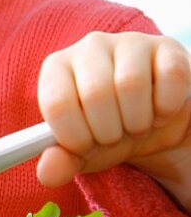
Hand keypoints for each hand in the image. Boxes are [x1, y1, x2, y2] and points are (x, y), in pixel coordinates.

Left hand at [36, 32, 190, 210]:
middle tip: (116, 135)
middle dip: (109, 131)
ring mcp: (129, 42)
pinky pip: (169, 77)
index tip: (87, 144)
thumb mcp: (82, 151)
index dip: (75, 136)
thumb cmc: (108, 130)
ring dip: (138, 122)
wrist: (152, 123)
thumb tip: (47, 173)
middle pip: (96, 94)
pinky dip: (166, 108)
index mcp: (57, 67)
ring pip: (131, 84)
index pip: (56, 102)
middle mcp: (90, 46)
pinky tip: (160, 111)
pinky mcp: (166, 47)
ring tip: (137, 124)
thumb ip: (61, 161)